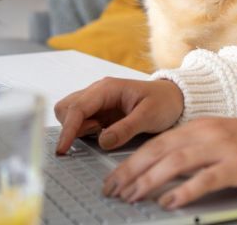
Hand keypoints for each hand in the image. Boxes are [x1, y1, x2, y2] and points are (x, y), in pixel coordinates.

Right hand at [53, 77, 183, 153]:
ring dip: (77, 129)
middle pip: (66, 108)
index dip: (68, 129)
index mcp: (107, 88)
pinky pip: (79, 121)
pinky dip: (83, 131)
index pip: (77, 108)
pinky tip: (102, 133)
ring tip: (102, 133)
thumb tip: (103, 142)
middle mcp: (97, 92)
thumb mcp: (150, 116)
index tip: (63, 149)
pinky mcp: (98, 113)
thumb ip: (126, 128)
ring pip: (69, 115)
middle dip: (72, 126)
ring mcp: (96, 102)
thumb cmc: (163, 102)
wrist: (173, 99)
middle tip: (97, 133)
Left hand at [103, 117, 236, 209]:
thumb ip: (186, 148)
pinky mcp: (235, 165)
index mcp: (196, 127)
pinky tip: (169, 201)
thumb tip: (154, 168)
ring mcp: (220, 149)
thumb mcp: (212, 138)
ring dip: (150, 180)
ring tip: (133, 195)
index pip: (156, 143)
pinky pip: (205, 178)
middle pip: (159, 151)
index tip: (114, 178)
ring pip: (176, 162)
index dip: (132, 161)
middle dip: (132, 171)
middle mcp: (205, 134)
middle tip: (115, 190)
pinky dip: (184, 191)